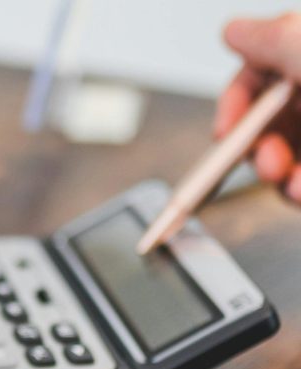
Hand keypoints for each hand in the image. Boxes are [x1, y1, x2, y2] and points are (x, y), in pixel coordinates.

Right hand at [216, 13, 300, 201]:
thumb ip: (270, 38)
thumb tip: (233, 30)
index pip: (257, 77)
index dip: (235, 105)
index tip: (224, 131)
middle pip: (265, 123)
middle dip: (256, 148)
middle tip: (265, 160)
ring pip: (282, 160)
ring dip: (277, 176)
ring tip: (292, 183)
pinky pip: (299, 184)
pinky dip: (297, 191)